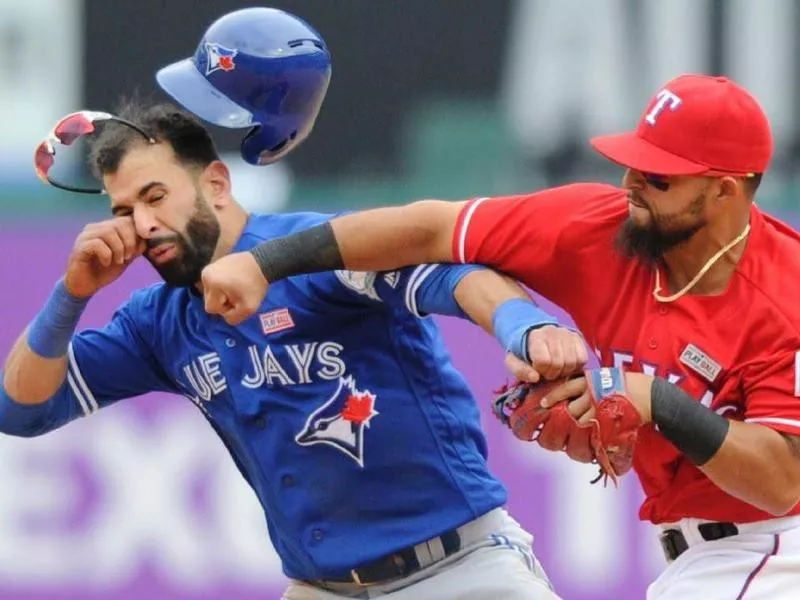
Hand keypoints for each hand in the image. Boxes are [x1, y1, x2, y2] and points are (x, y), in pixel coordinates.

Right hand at [64, 217, 144, 297]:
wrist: (86, 285)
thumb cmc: (105, 270)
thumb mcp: (126, 257)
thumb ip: (136, 246)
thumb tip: (148, 237)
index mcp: (107, 228)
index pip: (127, 220)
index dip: (137, 235)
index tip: (137, 251)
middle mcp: (96, 228)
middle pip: (120, 223)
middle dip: (129, 241)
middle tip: (128, 257)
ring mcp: (86, 236)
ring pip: (109, 232)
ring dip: (119, 248)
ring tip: (118, 261)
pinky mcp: (79, 247)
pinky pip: (97, 244)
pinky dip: (107, 254)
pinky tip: (106, 263)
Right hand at [201, 252, 267, 323]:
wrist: (263, 263)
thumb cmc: (255, 285)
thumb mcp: (249, 308)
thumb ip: (234, 318)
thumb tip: (226, 317)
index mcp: (212, 282)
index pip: (211, 308)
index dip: (225, 309)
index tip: (238, 302)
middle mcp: (206, 274)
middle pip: (210, 300)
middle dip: (223, 302)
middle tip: (238, 296)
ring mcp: (209, 267)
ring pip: (212, 292)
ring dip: (223, 294)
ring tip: (237, 288)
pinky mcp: (214, 264)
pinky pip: (215, 283)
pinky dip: (223, 286)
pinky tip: (235, 281)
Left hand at [504, 325, 588, 382]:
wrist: (534, 334)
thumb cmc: (524, 351)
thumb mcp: (513, 361)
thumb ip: (520, 370)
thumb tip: (535, 378)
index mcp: (536, 337)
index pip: (544, 360)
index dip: (541, 370)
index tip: (537, 369)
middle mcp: (553, 332)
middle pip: (559, 363)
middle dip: (552, 373)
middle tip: (548, 372)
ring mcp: (567, 334)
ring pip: (572, 362)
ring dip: (564, 371)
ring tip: (556, 369)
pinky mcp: (578, 337)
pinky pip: (583, 359)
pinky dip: (576, 366)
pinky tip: (566, 365)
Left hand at [535, 371, 652, 454]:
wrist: (648, 394)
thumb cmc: (625, 384)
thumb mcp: (603, 376)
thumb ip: (588, 384)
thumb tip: (571, 393)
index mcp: (590, 381)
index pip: (565, 388)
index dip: (552, 396)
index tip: (542, 403)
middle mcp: (592, 393)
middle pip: (571, 408)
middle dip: (565, 416)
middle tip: (557, 422)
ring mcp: (601, 407)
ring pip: (580, 420)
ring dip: (576, 427)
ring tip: (572, 431)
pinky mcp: (609, 420)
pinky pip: (593, 429)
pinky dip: (589, 434)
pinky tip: (587, 437)